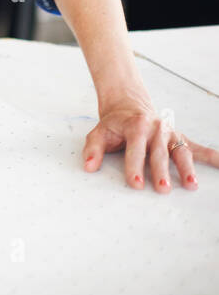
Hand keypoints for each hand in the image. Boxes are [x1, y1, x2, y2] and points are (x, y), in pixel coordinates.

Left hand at [83, 94, 217, 190]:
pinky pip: (198, 148)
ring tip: (191, 185)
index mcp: (135, 126)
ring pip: (180, 152)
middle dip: (161, 171)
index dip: (134, 167)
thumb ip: (93, 149)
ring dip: (187, 169)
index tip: (135, 183)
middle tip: (162, 189)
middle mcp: (156, 129)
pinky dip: (212, 156)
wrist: (128, 105)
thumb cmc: (114, 124)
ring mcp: (170, 133)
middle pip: (159, 153)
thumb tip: (89, 167)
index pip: (134, 149)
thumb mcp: (99, 132)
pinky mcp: (180, 138)